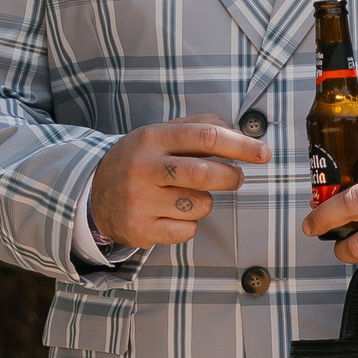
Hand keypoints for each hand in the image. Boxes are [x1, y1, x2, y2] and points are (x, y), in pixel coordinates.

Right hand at [88, 115, 269, 249]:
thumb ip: (198, 128)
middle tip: (235, 178)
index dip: (241, 146)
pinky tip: (171, 214)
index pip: (206, 136)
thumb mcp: (160, 135)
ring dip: (205, 203)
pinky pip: (187, 230)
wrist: (94, 194)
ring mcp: (140, 200)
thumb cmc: (140, 161)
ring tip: (187, 196)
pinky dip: (189, 224)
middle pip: (205, 174)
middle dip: (231, 177)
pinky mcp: (141, 229)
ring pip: (199, 205)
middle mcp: (144, 168)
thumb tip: (240, 133)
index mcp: (152, 138)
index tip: (263, 154)